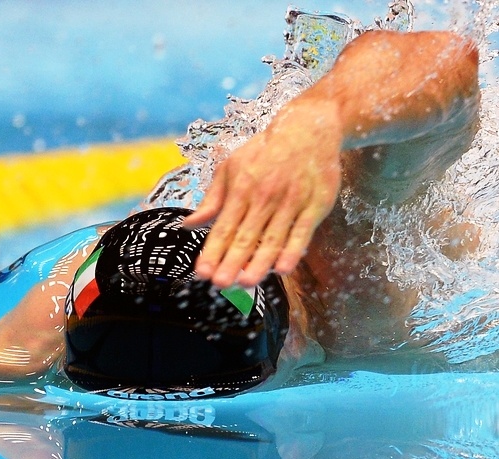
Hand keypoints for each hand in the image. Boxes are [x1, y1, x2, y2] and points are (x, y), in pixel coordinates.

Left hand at [183, 97, 343, 286]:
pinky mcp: (315, 204)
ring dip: (259, 263)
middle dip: (231, 262)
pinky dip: (293, 250)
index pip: (223, 227)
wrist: (309, 127)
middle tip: (220, 284)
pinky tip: (282, 268)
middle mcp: (264, 196)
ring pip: (272, 238)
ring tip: (245, 283)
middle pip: (246, 237)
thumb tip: (188, 224)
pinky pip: (302, 232)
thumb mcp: (231, 167)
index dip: (212, 251)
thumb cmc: (265, 151)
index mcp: (241, 188)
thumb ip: (212, 200)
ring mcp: (291, 201)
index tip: (201, 272)